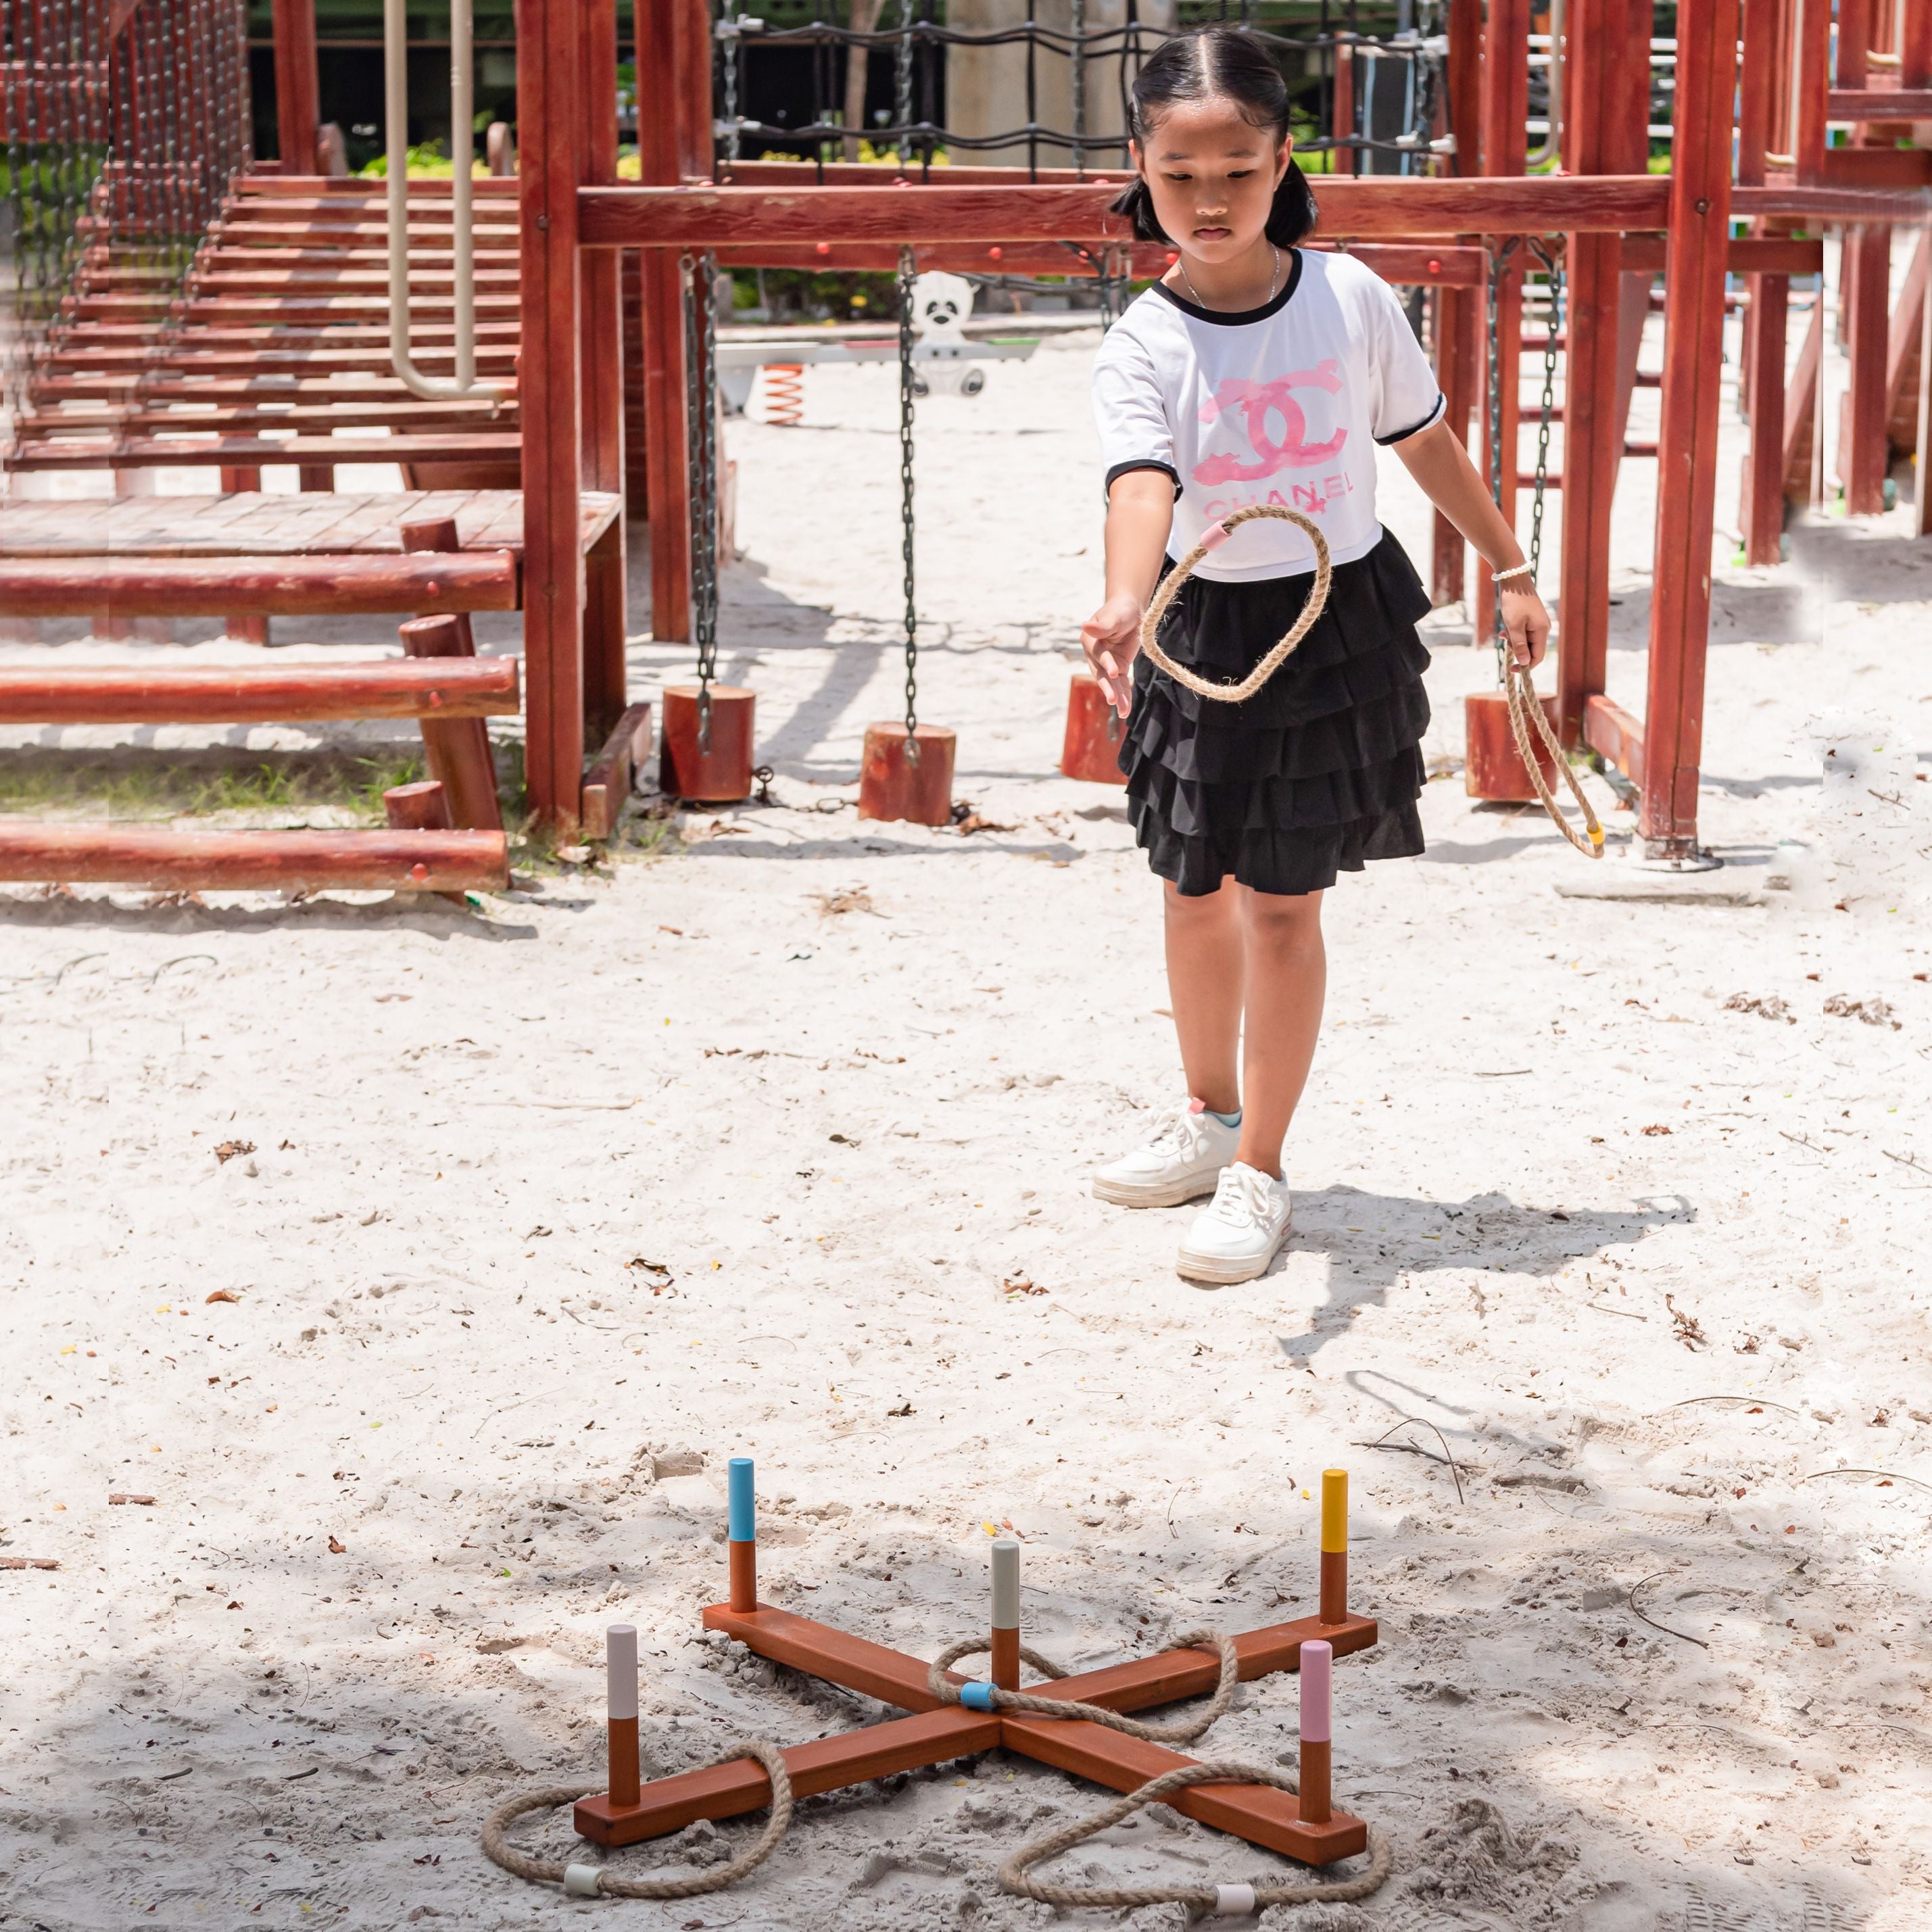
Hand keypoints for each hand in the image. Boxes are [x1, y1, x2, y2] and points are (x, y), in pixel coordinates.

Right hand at [1081, 592, 1144, 717]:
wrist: (1130, 611)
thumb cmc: (1120, 610)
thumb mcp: (1114, 616)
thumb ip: (1102, 625)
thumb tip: (1085, 625)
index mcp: (1089, 639)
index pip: (1098, 653)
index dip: (1106, 662)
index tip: (1114, 672)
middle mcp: (1094, 654)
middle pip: (1100, 673)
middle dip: (1108, 687)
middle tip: (1113, 700)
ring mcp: (1105, 664)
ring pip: (1111, 683)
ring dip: (1117, 697)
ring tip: (1122, 712)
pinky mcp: (1117, 669)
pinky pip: (1120, 685)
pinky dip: (1124, 697)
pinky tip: (1125, 712)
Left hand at [1497, 577, 1550, 670]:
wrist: (1513, 578)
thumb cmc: (1514, 601)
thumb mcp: (1514, 625)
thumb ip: (1519, 645)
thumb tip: (1525, 662)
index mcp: (1542, 630)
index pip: (1538, 656)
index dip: (1526, 666)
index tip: (1511, 670)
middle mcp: (1543, 628)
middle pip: (1531, 649)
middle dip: (1517, 649)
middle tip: (1505, 640)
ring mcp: (1537, 622)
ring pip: (1525, 641)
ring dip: (1513, 640)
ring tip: (1504, 631)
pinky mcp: (1530, 618)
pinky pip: (1522, 632)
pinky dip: (1513, 633)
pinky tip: (1504, 629)